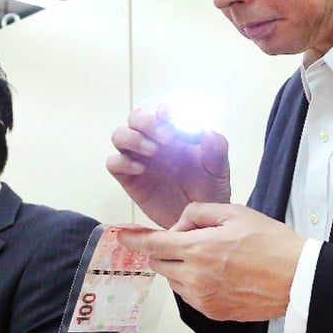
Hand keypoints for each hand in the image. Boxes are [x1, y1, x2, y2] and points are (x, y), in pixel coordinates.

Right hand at [107, 105, 230, 226]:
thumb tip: (206, 130)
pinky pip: (114, 163)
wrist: (199, 221)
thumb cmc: (209, 189)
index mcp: (175, 132)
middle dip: (147, 122)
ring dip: (133, 138)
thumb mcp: (219, 168)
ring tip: (153, 152)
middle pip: (136, 117)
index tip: (175, 119)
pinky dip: (122, 162)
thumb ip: (216, 147)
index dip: (166, 110)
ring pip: (120, 135)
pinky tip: (140, 170)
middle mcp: (153, 141)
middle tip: (166, 137)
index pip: (163, 111)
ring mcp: (139, 158)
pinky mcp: (129, 178)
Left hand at [118, 203, 304, 321]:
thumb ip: (199, 211)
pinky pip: (189, 295)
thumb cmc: (271, 243)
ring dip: (180, 267)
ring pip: (173, 280)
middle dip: (165, 250)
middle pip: (159, 263)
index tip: (123, 236)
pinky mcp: (212, 312)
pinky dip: (194, 282)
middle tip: (189, 240)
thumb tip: (180, 223)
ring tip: (211, 257)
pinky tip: (218, 273)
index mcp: (199, 248)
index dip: (135, 239)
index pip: (153, 244)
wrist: (296, 277)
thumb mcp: (235, 212)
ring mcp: (202, 298)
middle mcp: (195, 276)